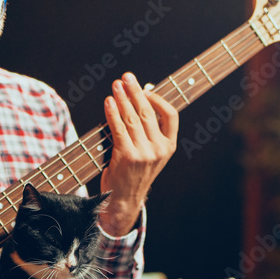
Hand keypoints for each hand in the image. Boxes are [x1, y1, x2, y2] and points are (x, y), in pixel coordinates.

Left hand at [99, 72, 178, 235]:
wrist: (123, 200)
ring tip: (116, 85)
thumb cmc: (133, 174)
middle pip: (148, 112)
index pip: (171, 116)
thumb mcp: (149, 154)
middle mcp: (158, 149)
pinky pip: (118, 128)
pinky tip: (108, 102)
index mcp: (168, 147)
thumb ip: (147, 131)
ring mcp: (144, 153)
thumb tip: (140, 100)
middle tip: (127, 77)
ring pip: (132, 118)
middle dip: (136, 92)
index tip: (147, 89)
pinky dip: (112, 112)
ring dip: (122, 98)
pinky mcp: (127, 156)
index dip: (159, 100)